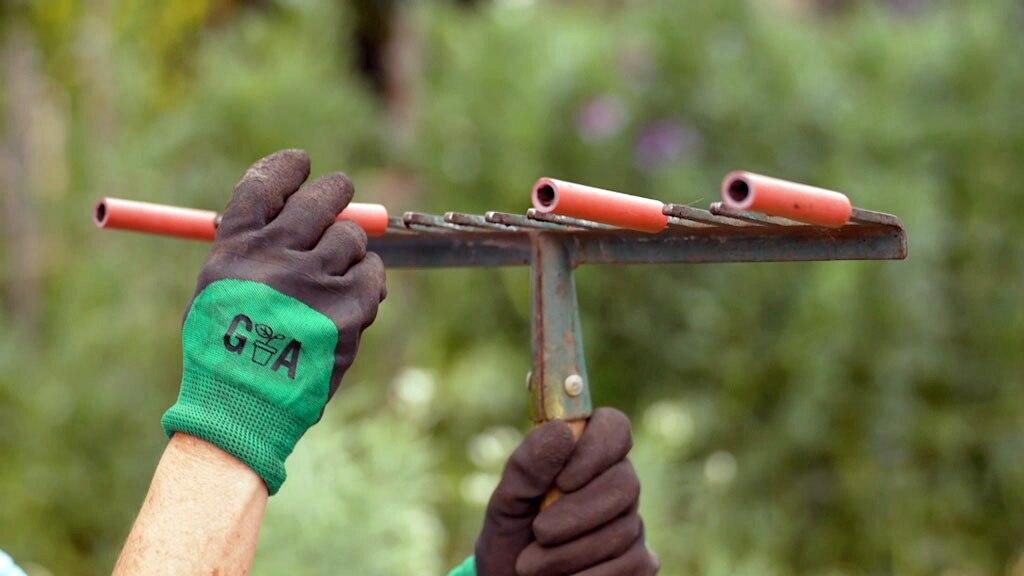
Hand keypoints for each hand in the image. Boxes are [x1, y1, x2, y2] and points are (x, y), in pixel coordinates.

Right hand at [161, 149, 385, 493]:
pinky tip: (350, 300)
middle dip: (335, 191)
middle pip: (319, 198)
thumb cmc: (226, 350)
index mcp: (234, 248)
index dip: (287, 168)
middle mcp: (275, 255)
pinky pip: (373, 272)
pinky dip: (367, 281)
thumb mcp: (219, 288)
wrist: (243, 407)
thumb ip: (251, 247)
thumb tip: (296, 210)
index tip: (302, 163)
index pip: (264, 185)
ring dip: (348, 248)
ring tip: (331, 276)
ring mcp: (314, 281)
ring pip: (352, 236)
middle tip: (340, 192)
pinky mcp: (348, 308)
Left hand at [475, 408, 658, 575]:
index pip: (614, 426)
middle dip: (578, 512)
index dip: (596, 448)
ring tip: (530, 565)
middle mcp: (616, 484)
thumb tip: (562, 431)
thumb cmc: (511, 537)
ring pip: (623, 529)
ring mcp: (632, 523)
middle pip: (625, 482)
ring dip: (571, 551)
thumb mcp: (507, 502)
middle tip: (539, 532)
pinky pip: (631, 565)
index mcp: (585, 456)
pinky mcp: (640, 562)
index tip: (563, 481)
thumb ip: (528, 466)